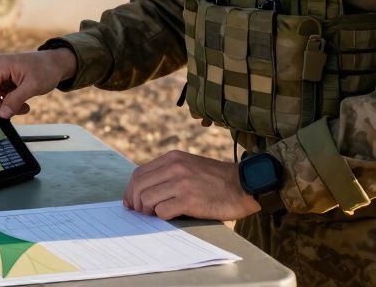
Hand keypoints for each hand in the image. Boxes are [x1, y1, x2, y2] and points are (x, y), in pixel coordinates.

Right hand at [0, 48, 77, 118]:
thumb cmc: (46, 69)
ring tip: (25, 106)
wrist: (56, 63)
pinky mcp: (4, 79)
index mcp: (1, 65)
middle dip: (2, 106)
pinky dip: (10, 102)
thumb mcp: (33, 86)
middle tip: (20, 110)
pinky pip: (1, 96)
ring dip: (9, 105)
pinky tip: (23, 102)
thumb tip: (3, 113)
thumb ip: (16, 100)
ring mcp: (0, 73)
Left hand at [123, 150, 259, 221]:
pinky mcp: (189, 200)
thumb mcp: (190, 166)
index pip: (139, 174)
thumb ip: (169, 173)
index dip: (131, 190)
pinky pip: (162, 211)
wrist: (244, 185)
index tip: (132, 203)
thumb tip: (143, 192)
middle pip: (138, 186)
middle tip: (141, 213)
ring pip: (146, 199)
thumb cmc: (217, 181)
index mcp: (173, 158)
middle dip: (135, 202)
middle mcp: (175, 167)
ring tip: (156, 215)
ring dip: (147, 211)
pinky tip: (172, 216)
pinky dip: (162, 217)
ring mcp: (181, 183)